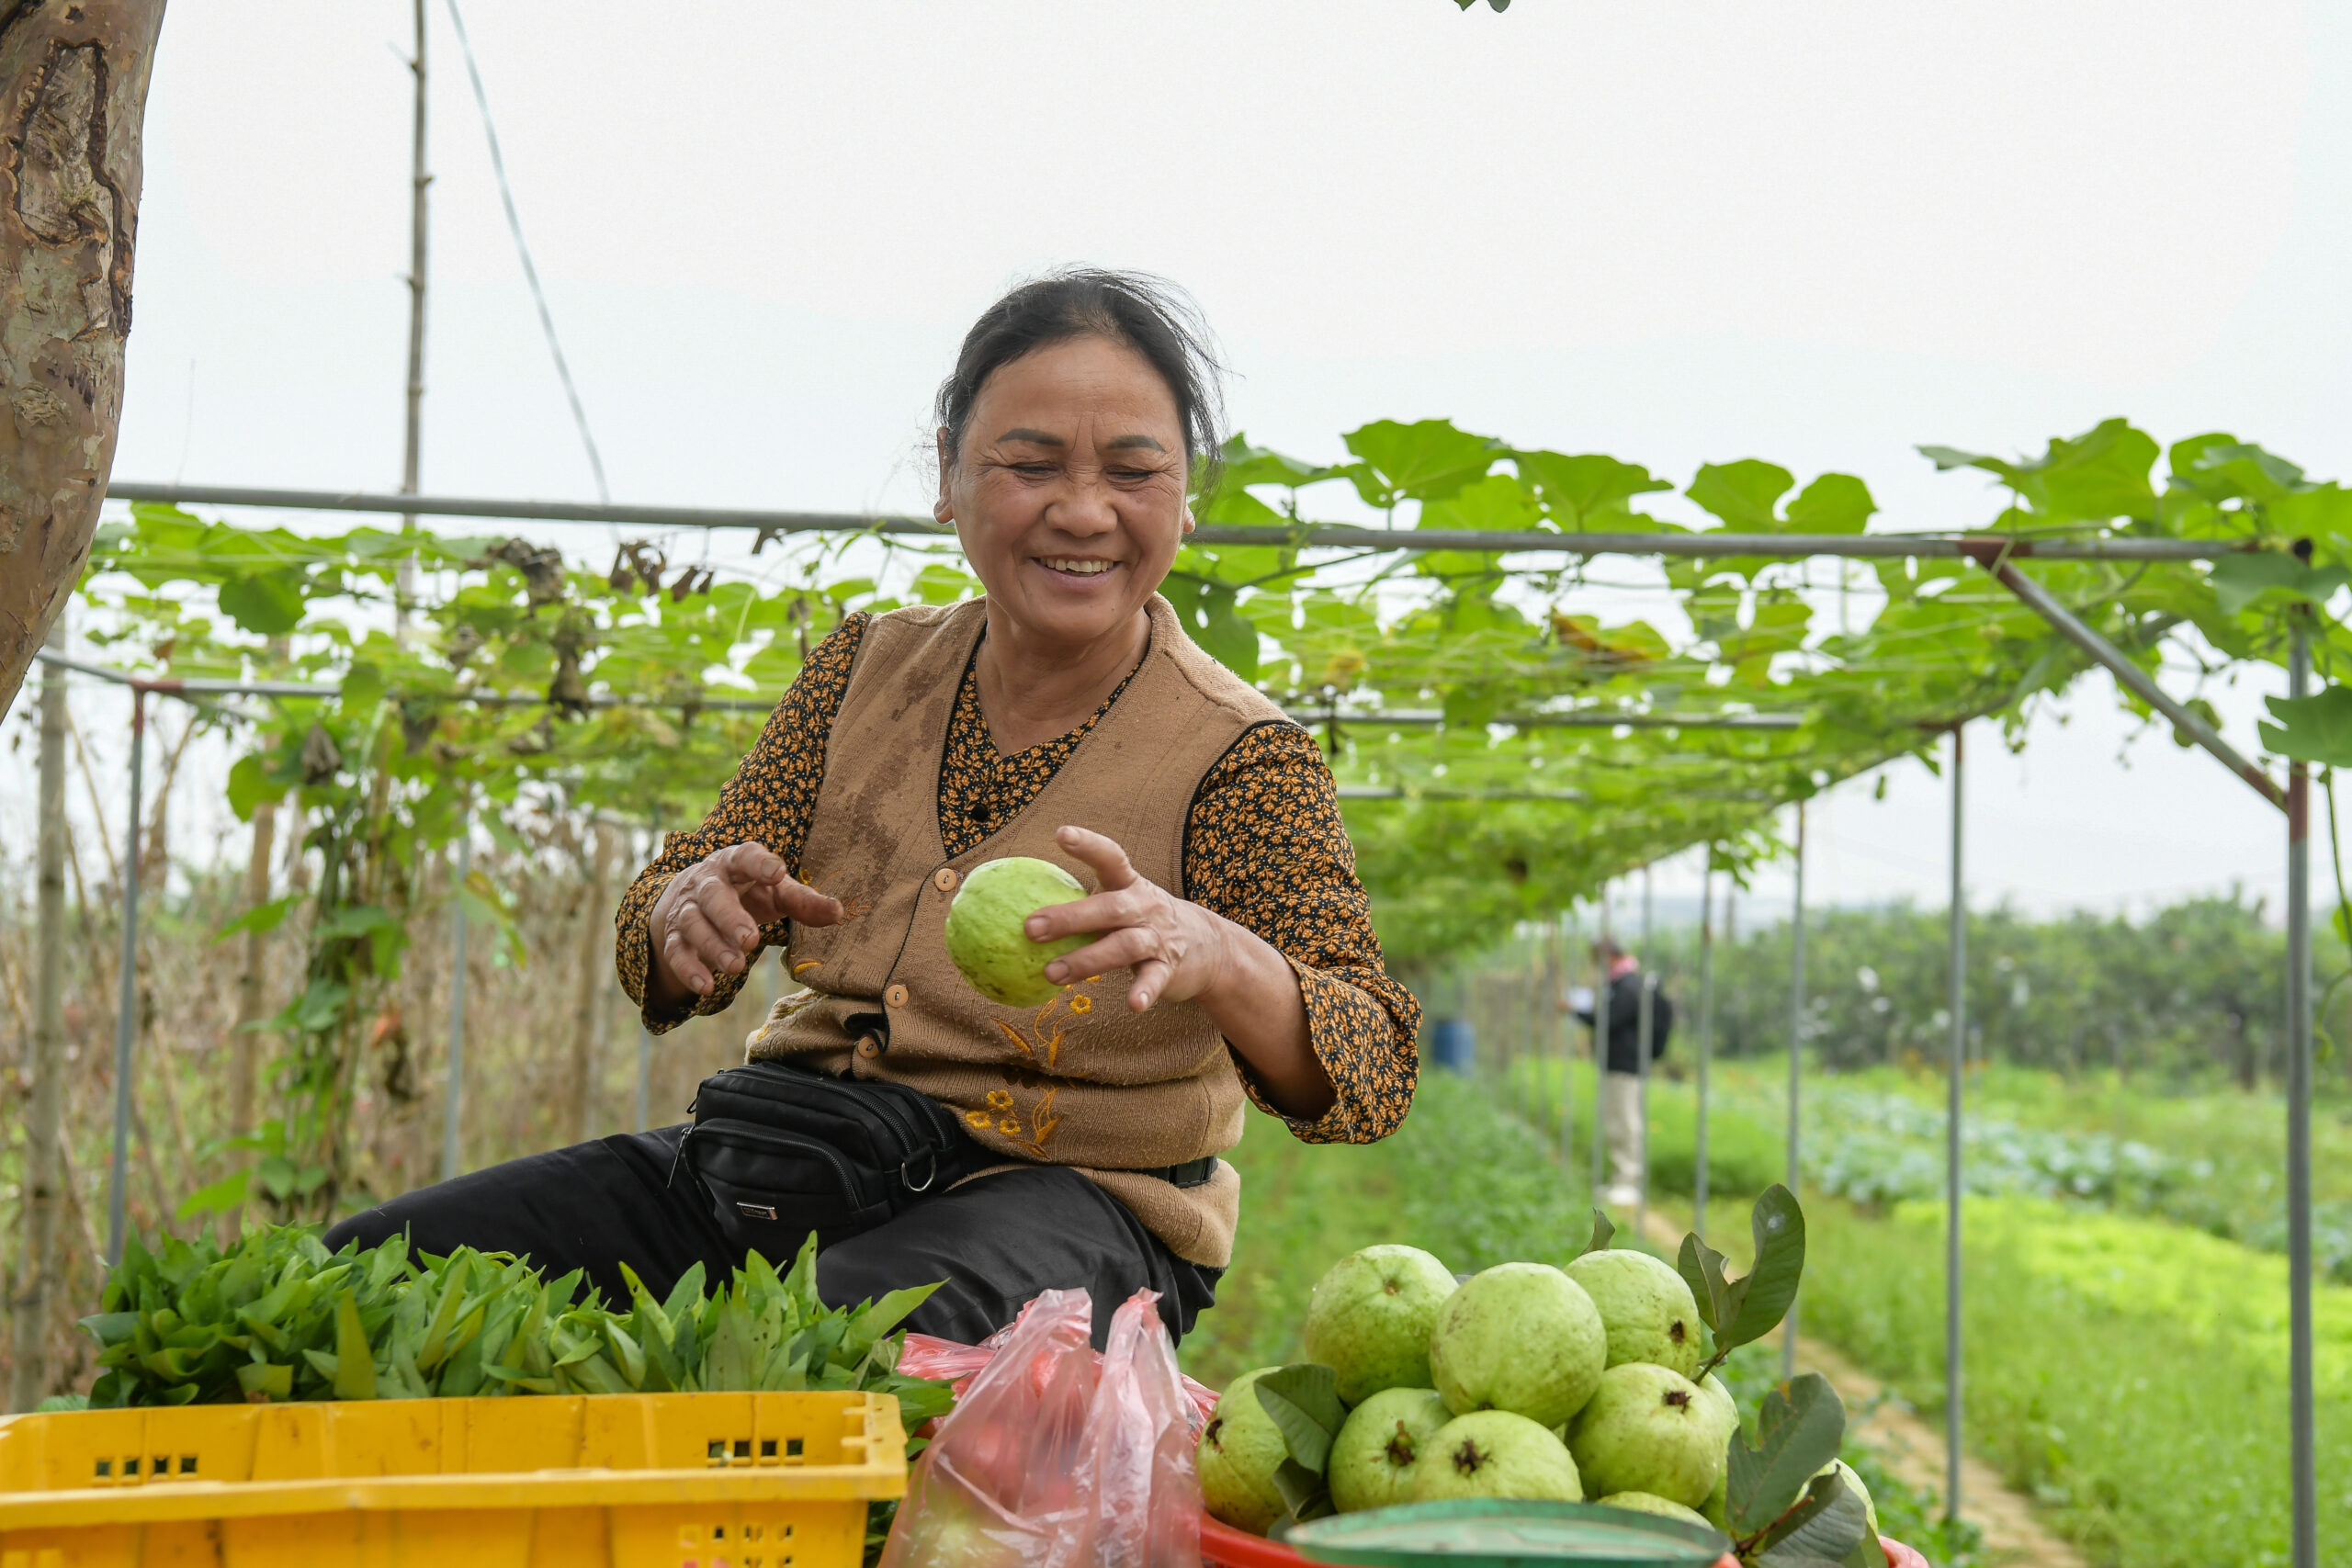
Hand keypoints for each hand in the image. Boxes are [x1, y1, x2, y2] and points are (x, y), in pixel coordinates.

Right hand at [649, 843, 841, 1000]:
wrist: (694, 897)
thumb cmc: (747, 891)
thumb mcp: (775, 891)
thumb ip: (803, 901)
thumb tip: (838, 912)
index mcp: (735, 862)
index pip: (746, 856)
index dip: (759, 863)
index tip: (776, 873)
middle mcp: (706, 882)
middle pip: (713, 896)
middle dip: (730, 918)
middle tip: (751, 940)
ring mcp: (687, 909)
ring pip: (693, 925)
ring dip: (713, 946)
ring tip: (736, 967)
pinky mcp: (674, 936)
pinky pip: (676, 951)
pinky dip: (688, 969)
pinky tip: (705, 986)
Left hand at [1027, 825, 1230, 1011]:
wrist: (1209, 947)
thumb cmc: (1146, 922)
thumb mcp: (1123, 904)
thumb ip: (1085, 905)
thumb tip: (1022, 910)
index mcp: (1130, 884)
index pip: (1111, 857)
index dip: (1088, 845)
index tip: (1061, 834)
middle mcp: (1145, 907)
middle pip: (1109, 908)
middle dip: (1069, 917)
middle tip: (1030, 928)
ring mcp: (1159, 937)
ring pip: (1124, 946)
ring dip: (1086, 960)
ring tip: (1052, 974)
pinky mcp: (1169, 968)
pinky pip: (1154, 979)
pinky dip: (1144, 991)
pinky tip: (1132, 1005)